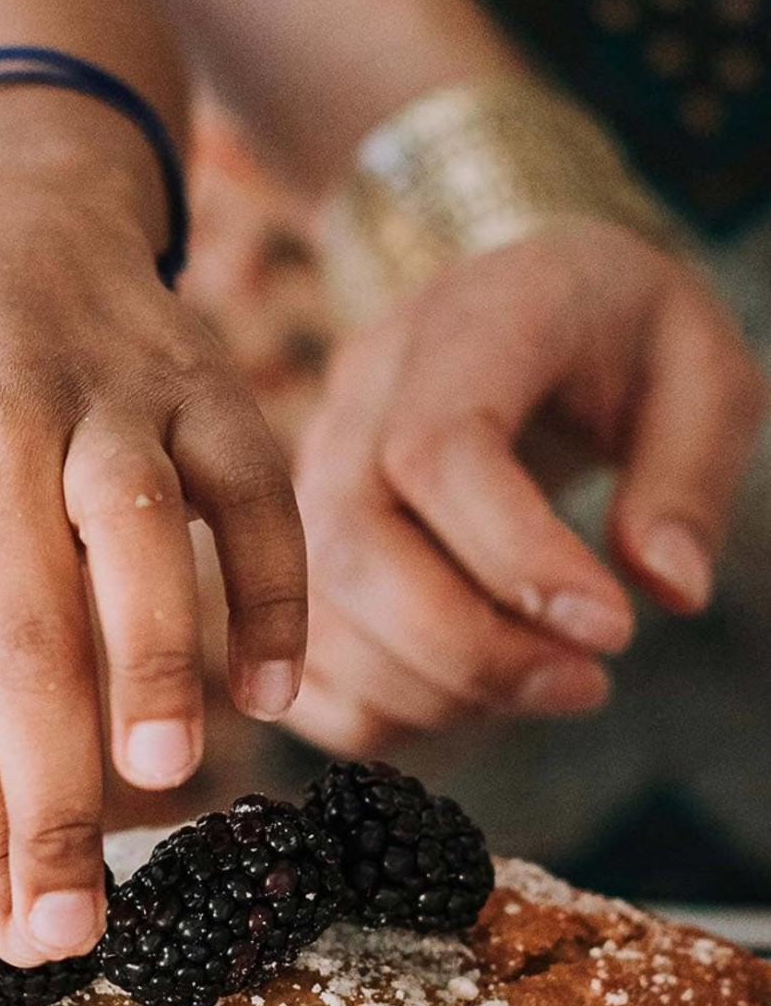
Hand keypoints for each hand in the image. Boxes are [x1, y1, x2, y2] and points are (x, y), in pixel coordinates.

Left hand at [0, 89, 305, 964]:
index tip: (10, 918)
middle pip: (22, 628)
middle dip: (50, 790)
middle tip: (69, 920)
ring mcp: (100, 397)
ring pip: (130, 533)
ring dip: (152, 656)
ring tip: (163, 777)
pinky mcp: (199, 373)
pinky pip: (250, 481)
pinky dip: (271, 581)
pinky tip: (275, 682)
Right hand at [287, 223, 766, 753]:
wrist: (537, 301)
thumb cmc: (626, 339)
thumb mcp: (705, 376)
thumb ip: (689, 477)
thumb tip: (667, 589)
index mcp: (469, 321)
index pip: (437, 450)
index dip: (515, 559)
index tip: (613, 631)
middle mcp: (363, 388)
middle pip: (355, 542)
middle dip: (465, 647)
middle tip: (582, 686)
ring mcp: (315, 461)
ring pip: (322, 606)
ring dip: (430, 685)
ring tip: (544, 683)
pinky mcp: (300, 530)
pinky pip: (303, 649)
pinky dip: (374, 704)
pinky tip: (469, 697)